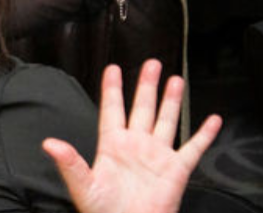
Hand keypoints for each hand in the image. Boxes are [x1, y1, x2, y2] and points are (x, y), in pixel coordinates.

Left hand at [43, 60, 222, 212]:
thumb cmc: (103, 211)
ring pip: (166, 121)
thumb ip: (69, 162)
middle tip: (151, 63)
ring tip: (175, 80)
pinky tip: (213, 120)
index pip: (111, 110)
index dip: (112, 89)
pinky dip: (205, 135)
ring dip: (171, 100)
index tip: (112, 68)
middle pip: (142, 108)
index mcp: (112, 146)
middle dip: (146, 85)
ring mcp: (157, 156)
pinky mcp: (176, 170)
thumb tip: (49, 144)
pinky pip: (193, 148)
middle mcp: (135, 146)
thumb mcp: (83, 185)